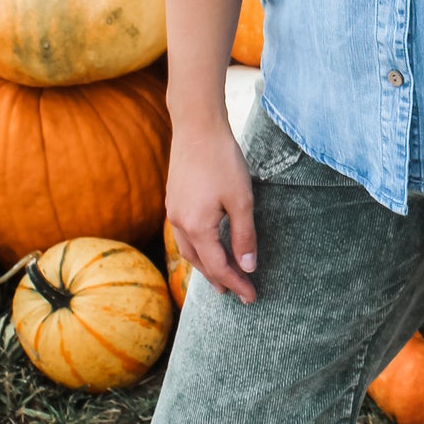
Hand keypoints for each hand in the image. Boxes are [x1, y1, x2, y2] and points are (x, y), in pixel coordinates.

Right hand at [165, 116, 258, 303]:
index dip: (236, 283)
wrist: (196, 126)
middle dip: (219, 279)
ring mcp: (173, 211)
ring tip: (220, 275)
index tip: (251, 297)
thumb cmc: (222, 160)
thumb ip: (244, 235)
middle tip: (235, 292)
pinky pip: (183, 235)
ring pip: (188, 250)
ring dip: (205, 265)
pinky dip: (197, 247)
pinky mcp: (173, 199)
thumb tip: (248, 265)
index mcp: (197, 227)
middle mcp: (179, 223)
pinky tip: (206, 244)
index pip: (219, 267)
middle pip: (200, 263)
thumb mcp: (241, 200)